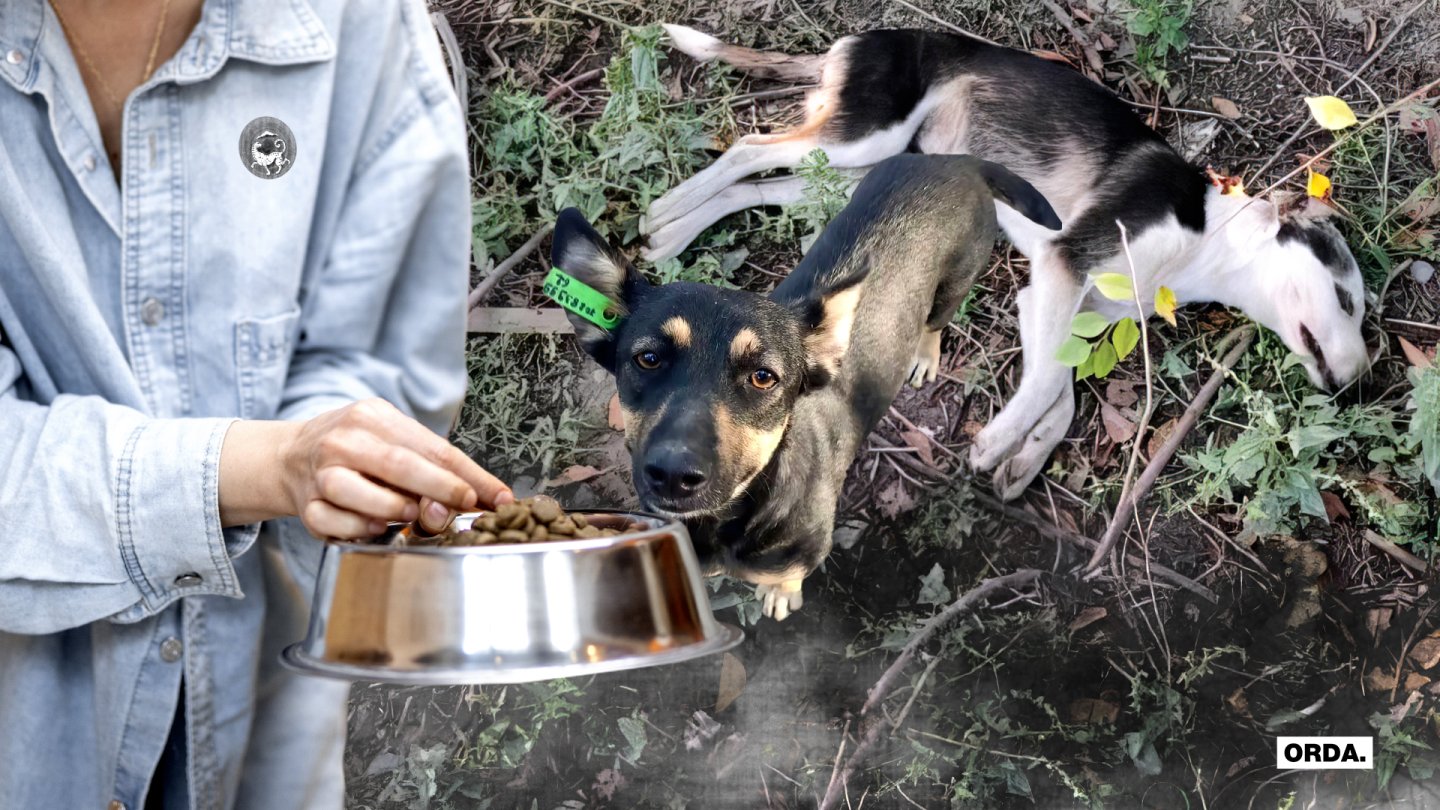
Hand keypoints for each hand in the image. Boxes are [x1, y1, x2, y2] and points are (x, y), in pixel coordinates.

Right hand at [220, 398, 512, 537]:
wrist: (290, 456)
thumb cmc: (357, 449)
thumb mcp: (390, 436)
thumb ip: (428, 461)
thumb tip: (476, 495)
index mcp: (373, 418)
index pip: (432, 447)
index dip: (468, 475)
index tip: (497, 496)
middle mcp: (344, 441)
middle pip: (400, 465)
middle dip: (441, 490)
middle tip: (464, 507)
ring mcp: (320, 473)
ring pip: (360, 495)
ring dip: (394, 509)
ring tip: (412, 515)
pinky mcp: (305, 505)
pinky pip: (334, 524)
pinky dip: (359, 529)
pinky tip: (375, 527)